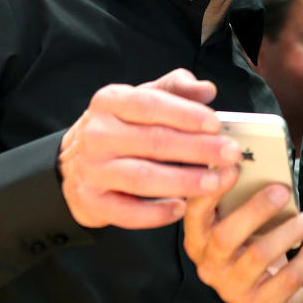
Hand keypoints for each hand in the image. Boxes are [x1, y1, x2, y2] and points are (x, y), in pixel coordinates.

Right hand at [58, 68, 243, 228]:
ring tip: (216, 182)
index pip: (150, 104)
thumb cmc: (119, 127)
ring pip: (143, 178)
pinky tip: (182, 209)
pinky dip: (156, 213)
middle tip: (231, 155)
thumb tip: (207, 90)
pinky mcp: (91, 202)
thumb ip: (174, 89)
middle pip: (153, 142)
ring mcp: (92, 170)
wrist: (72, 164)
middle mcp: (97, 134)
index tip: (216, 125)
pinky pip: (128, 212)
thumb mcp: (141, 99)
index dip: (185, 115)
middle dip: (198, 149)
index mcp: (110, 102)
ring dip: (184, 181)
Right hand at [183, 180, 302, 302]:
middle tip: (283, 190)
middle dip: (256, 209)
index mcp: (199, 240)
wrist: (269, 302)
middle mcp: (208, 266)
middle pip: (225, 236)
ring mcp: (230, 290)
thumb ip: (243, 203)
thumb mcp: (243, 228)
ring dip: (291, 231)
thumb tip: (267, 173)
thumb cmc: (254, 249)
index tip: (234, 166)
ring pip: (259, 256)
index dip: (211, 191)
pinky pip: (286, 279)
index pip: (194, 214)